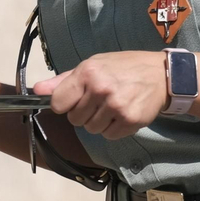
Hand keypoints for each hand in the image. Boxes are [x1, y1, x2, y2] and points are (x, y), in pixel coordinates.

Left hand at [33, 51, 168, 140]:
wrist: (161, 74)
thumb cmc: (124, 68)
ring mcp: (116, 106)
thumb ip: (65, 80)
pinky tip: (123, 113)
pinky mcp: (129, 121)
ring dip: (100, 122)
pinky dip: (114, 128)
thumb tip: (37, 90)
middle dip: (85, 113)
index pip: (58, 103)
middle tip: (100, 100)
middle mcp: (101, 89)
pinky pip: (108, 136)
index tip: (76, 100)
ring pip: (91, 129)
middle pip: (75, 119)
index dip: (66, 104)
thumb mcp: (94, 65)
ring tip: (113, 106)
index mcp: (89, 72)